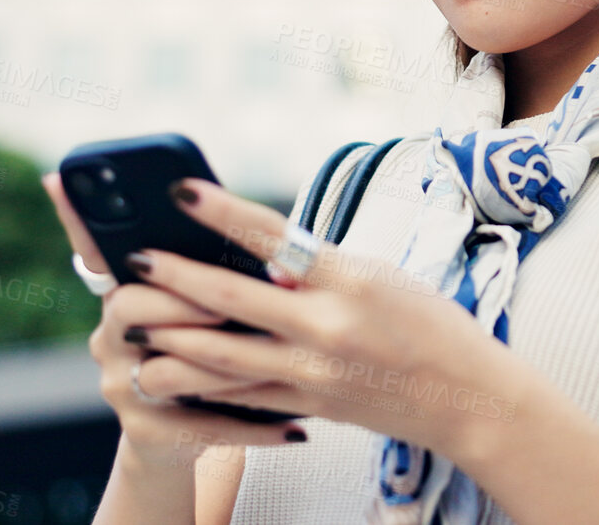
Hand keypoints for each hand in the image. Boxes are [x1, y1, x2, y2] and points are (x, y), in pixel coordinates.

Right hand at [41, 171, 308, 464]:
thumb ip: (210, 272)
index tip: (58, 178)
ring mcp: (121, 386)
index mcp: (125, 295)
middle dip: (179, 300)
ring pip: (163, 367)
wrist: (178, 441)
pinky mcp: (145, 432)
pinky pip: (200, 424)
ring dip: (218, 364)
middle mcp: (111, 338)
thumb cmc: (204, 351)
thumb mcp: (201, 307)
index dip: (74, 217)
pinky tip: (295, 429)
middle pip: (128, 305)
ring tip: (266, 360)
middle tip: (222, 302)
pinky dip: (253, 424)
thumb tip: (265, 241)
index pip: (95, 249)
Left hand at [126, 176, 538, 465]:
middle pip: (230, 300)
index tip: (180, 190)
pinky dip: (200, 384)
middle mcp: (327, 328)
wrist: (467, 399)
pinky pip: (240, 397)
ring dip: (170, 342)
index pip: (273, 236)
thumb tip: (257, 256)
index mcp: (349, 280)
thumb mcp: (379, 276)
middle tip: (133, 262)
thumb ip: (317, 268)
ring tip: (132, 328)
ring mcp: (314, 374)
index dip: (221, 211)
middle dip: (174, 280)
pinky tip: (169, 372)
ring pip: (221, 359)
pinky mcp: (308, 408)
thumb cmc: (429, 323)